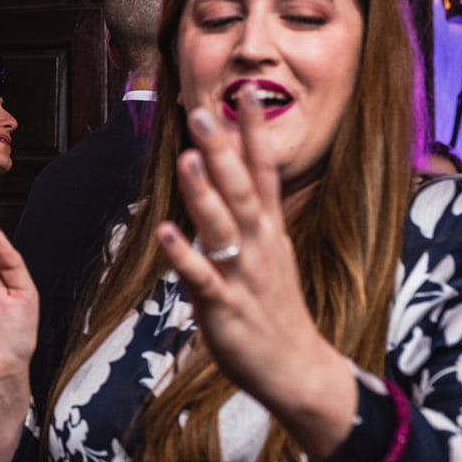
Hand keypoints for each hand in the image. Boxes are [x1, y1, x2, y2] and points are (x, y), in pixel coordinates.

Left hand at [157, 90, 354, 460]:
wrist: (296, 369)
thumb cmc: (275, 308)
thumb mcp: (271, 252)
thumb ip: (254, 214)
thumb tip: (232, 176)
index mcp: (269, 231)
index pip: (264, 172)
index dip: (254, 133)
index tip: (246, 92)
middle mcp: (259, 245)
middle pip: (242, 189)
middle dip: (223, 150)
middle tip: (203, 110)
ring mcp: (243, 275)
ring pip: (222, 227)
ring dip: (204, 192)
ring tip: (189, 157)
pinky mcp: (224, 307)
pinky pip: (201, 278)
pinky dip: (183, 255)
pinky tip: (164, 233)